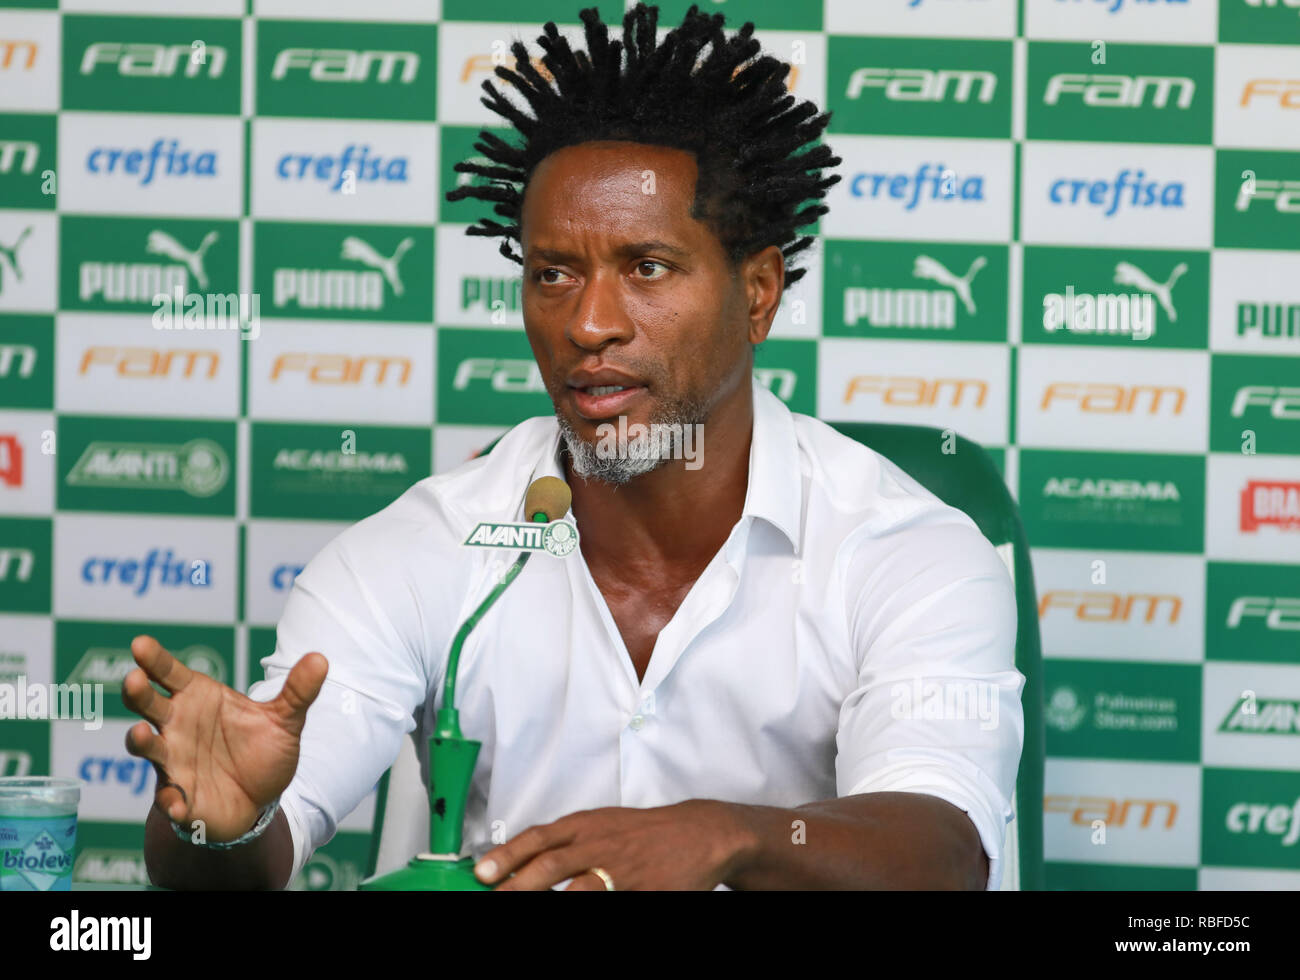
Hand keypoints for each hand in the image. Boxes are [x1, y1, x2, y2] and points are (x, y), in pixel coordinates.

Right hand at [121, 635, 327, 842]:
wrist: (260, 798)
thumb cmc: (260, 750)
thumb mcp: (285, 720)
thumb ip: (298, 691)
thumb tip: (321, 658)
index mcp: (198, 699)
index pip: (171, 674)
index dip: (155, 659)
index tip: (140, 644)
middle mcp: (177, 726)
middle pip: (148, 705)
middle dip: (137, 692)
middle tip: (134, 679)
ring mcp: (174, 761)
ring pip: (148, 747)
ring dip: (141, 741)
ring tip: (141, 734)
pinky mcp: (179, 796)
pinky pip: (168, 799)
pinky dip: (170, 802)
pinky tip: (178, 806)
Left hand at [474, 800, 753, 890]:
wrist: (698, 833)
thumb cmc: (642, 832)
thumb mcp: (600, 826)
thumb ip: (563, 844)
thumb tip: (517, 866)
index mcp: (585, 826)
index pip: (537, 839)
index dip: (507, 856)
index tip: (482, 873)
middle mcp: (598, 845)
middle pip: (551, 865)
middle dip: (519, 886)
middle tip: (496, 899)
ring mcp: (620, 870)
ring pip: (578, 890)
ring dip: (552, 902)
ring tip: (528, 911)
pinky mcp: (640, 891)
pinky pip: (611, 903)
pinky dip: (583, 907)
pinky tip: (574, 910)